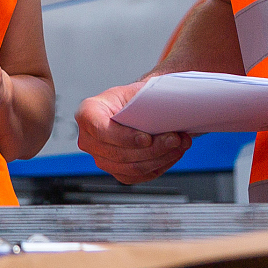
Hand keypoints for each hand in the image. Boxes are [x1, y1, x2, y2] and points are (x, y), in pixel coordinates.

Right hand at [75, 79, 190, 183]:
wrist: (137, 107)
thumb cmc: (134, 97)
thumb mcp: (136, 92)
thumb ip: (145, 103)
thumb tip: (166, 112)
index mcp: (88, 113)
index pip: (101, 130)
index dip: (125, 138)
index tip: (147, 139)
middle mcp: (89, 139)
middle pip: (119, 154)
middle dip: (152, 149)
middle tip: (175, 139)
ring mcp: (100, 157)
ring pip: (130, 168)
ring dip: (159, 158)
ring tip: (178, 146)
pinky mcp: (115, 171)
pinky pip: (137, 175)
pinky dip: (158, 166)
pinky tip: (171, 155)